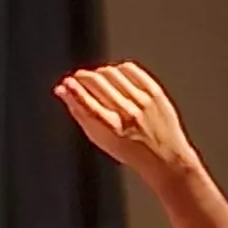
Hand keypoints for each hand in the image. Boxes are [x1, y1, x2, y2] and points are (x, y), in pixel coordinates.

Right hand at [55, 62, 195, 178]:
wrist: (165, 158)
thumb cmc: (130, 150)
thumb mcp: (100, 139)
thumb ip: (80, 113)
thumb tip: (62, 91)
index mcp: (111, 128)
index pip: (84, 99)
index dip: (71, 88)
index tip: (65, 84)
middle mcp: (127, 113)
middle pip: (96, 82)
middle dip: (82, 77)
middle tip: (77, 79)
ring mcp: (143, 101)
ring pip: (111, 73)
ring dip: (98, 73)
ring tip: (95, 78)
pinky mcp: (155, 92)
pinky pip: (130, 69)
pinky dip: (118, 69)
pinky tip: (115, 76)